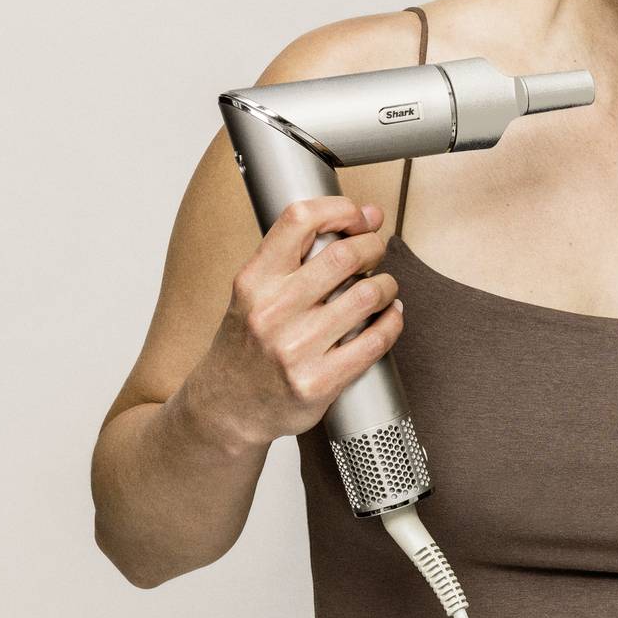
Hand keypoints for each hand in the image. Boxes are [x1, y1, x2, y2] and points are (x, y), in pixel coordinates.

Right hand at [181, 195, 404, 451]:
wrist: (225, 408)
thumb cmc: (245, 346)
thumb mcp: (251, 294)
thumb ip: (292, 259)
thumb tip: (358, 218)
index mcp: (253, 282)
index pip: (299, 220)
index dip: (341, 209)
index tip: (360, 215)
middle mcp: (272, 312)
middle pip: (344, 256)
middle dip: (372, 246)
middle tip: (377, 250)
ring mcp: (295, 350)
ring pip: (366, 296)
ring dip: (387, 285)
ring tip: (384, 287)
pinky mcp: (318, 383)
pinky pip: (374, 342)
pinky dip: (392, 322)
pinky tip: (389, 316)